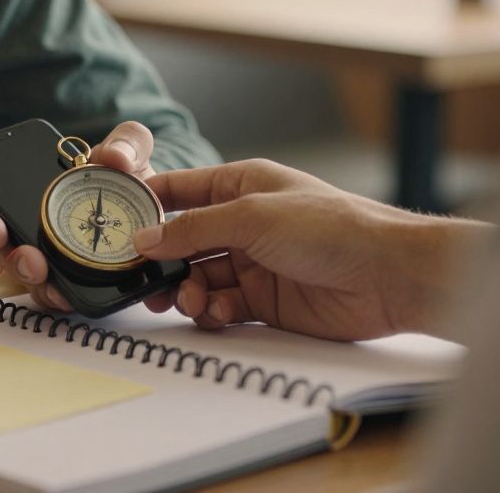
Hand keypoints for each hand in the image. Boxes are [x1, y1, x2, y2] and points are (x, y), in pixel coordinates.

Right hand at [0, 121, 156, 310]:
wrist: (160, 213)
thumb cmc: (131, 182)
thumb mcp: (129, 153)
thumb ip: (126, 142)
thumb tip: (113, 156)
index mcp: (40, 206)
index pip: (0, 219)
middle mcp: (41, 241)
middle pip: (14, 259)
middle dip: (12, 258)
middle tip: (25, 255)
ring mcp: (61, 269)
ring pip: (37, 284)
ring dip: (38, 282)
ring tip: (47, 276)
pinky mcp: (83, 291)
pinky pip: (67, 301)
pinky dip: (66, 300)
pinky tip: (71, 295)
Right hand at [133, 159, 491, 340]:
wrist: (387, 276)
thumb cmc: (331, 227)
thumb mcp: (251, 217)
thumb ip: (192, 229)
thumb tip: (142, 238)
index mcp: (240, 185)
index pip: (178, 191)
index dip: (145, 206)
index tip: (113, 226)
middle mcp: (243, 223)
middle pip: (182, 242)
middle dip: (161, 262)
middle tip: (145, 282)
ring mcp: (252, 262)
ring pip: (197, 278)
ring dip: (186, 291)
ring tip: (190, 301)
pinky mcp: (264, 300)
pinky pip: (220, 306)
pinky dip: (211, 312)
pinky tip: (217, 313)